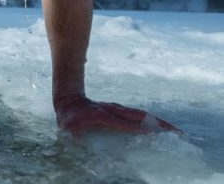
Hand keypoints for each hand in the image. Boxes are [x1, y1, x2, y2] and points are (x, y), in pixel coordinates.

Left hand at [55, 94, 179, 134]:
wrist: (68, 100)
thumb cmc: (67, 118)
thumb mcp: (67, 127)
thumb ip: (74, 135)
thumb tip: (80, 144)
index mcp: (100, 115)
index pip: (120, 122)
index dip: (134, 129)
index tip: (150, 135)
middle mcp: (112, 110)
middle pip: (138, 116)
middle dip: (157, 124)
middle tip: (176, 133)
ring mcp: (118, 109)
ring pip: (142, 115)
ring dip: (159, 122)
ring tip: (175, 131)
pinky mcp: (120, 110)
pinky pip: (138, 116)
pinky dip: (152, 121)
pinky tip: (162, 129)